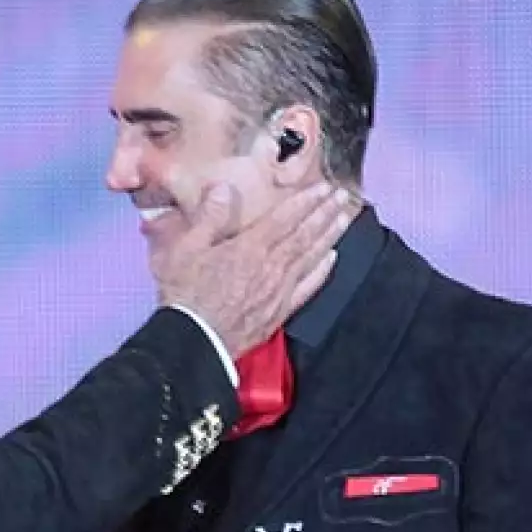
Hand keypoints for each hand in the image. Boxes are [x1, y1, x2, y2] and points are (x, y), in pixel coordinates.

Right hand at [151, 181, 356, 360]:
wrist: (193, 343)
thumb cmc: (185, 297)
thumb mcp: (186, 250)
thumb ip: (209, 218)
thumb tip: (224, 189)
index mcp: (248, 248)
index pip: (285, 218)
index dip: (306, 200)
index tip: (323, 187)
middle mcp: (270, 267)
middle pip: (304, 235)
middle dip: (325, 213)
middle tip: (343, 196)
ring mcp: (278, 291)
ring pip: (311, 257)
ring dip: (330, 236)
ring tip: (345, 219)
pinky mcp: (278, 313)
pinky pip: (307, 288)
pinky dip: (322, 272)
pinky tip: (332, 259)